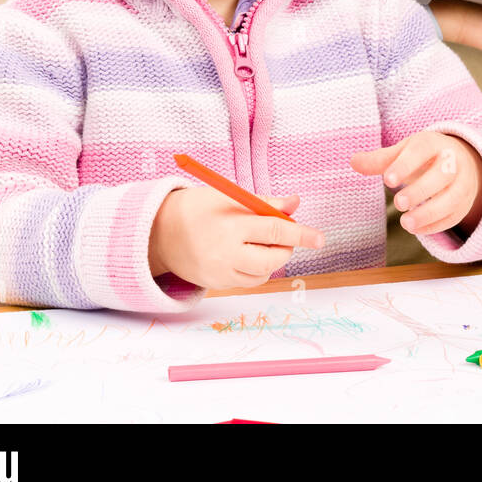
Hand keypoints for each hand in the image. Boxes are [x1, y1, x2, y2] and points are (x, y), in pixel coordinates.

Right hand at [149, 187, 324, 290]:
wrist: (161, 232)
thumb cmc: (200, 208)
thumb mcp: (231, 197)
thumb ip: (265, 203)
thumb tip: (296, 204)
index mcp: (231, 225)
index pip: (275, 232)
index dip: (301, 234)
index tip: (319, 238)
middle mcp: (226, 253)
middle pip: (271, 260)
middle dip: (285, 248)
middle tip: (282, 235)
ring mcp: (220, 273)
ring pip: (262, 274)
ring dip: (271, 260)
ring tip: (260, 242)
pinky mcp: (217, 284)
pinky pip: (248, 282)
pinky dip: (257, 270)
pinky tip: (247, 255)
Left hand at [350, 131, 481, 234]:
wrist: (462, 161)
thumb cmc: (424, 156)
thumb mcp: (404, 151)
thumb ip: (380, 159)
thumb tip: (353, 162)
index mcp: (433, 143)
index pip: (421, 151)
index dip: (405, 165)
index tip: (387, 179)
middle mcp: (452, 162)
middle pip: (442, 175)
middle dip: (421, 191)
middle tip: (398, 203)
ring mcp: (462, 184)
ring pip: (452, 199)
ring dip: (429, 213)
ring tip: (406, 223)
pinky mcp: (464, 205)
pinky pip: (453, 217)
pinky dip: (436, 225)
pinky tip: (416, 228)